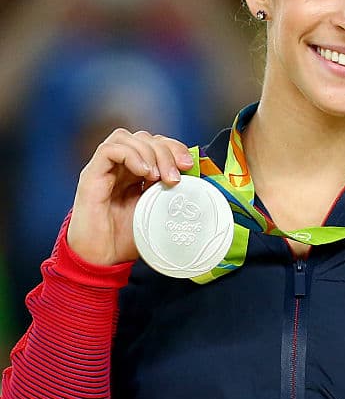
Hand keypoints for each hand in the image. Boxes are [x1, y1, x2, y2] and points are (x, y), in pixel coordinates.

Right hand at [67, 129, 194, 265]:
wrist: (101, 261)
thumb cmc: (127, 239)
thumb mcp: (159, 213)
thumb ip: (173, 194)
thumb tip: (199, 183)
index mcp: (136, 173)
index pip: (156, 143)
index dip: (174, 148)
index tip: (188, 166)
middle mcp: (120, 167)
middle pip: (144, 138)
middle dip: (166, 151)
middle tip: (175, 176)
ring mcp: (104, 170)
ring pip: (126, 138)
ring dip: (150, 152)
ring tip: (158, 177)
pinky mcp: (91, 176)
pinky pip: (109, 150)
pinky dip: (131, 155)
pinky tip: (143, 173)